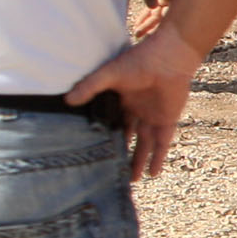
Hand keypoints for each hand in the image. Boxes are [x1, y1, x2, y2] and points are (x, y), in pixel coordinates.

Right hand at [68, 26, 205, 179]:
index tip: (94, 154)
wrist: (169, 57)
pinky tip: (153, 173)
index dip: (104, 138)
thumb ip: (90, 87)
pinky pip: (162, 143)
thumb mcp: (109, 75)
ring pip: (144, 145)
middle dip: (121, 154)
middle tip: (112, 173)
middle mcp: (137, 112)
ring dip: (138, 161)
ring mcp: (152, 117)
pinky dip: (158, 158)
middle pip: (127, 138)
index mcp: (121, 102)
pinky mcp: (167, 120)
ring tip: (131, 180)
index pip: (111, 124)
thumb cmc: (138, 61)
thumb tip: (67, 100)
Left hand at [128, 0, 182, 38]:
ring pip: (160, 15)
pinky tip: (138, 24)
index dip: (161, 25)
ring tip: (137, 34)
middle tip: (139, 37)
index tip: (149, 35)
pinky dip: (147, 17)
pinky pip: (155, 10)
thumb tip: (153, 7)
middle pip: (166, 17)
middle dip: (154, 28)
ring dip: (150, 24)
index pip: (170, 13)